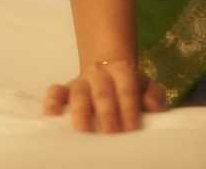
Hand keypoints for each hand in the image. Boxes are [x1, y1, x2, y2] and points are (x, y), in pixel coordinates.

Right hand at [42, 57, 167, 132]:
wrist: (107, 70)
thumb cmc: (128, 87)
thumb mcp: (145, 86)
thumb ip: (154, 95)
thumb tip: (151, 106)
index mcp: (121, 70)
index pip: (127, 88)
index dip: (129, 109)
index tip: (131, 130)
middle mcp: (99, 72)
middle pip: (103, 92)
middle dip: (107, 114)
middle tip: (111, 134)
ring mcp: (80, 81)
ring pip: (78, 92)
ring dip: (80, 112)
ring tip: (82, 131)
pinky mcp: (64, 90)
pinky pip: (55, 92)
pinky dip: (51, 102)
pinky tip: (52, 116)